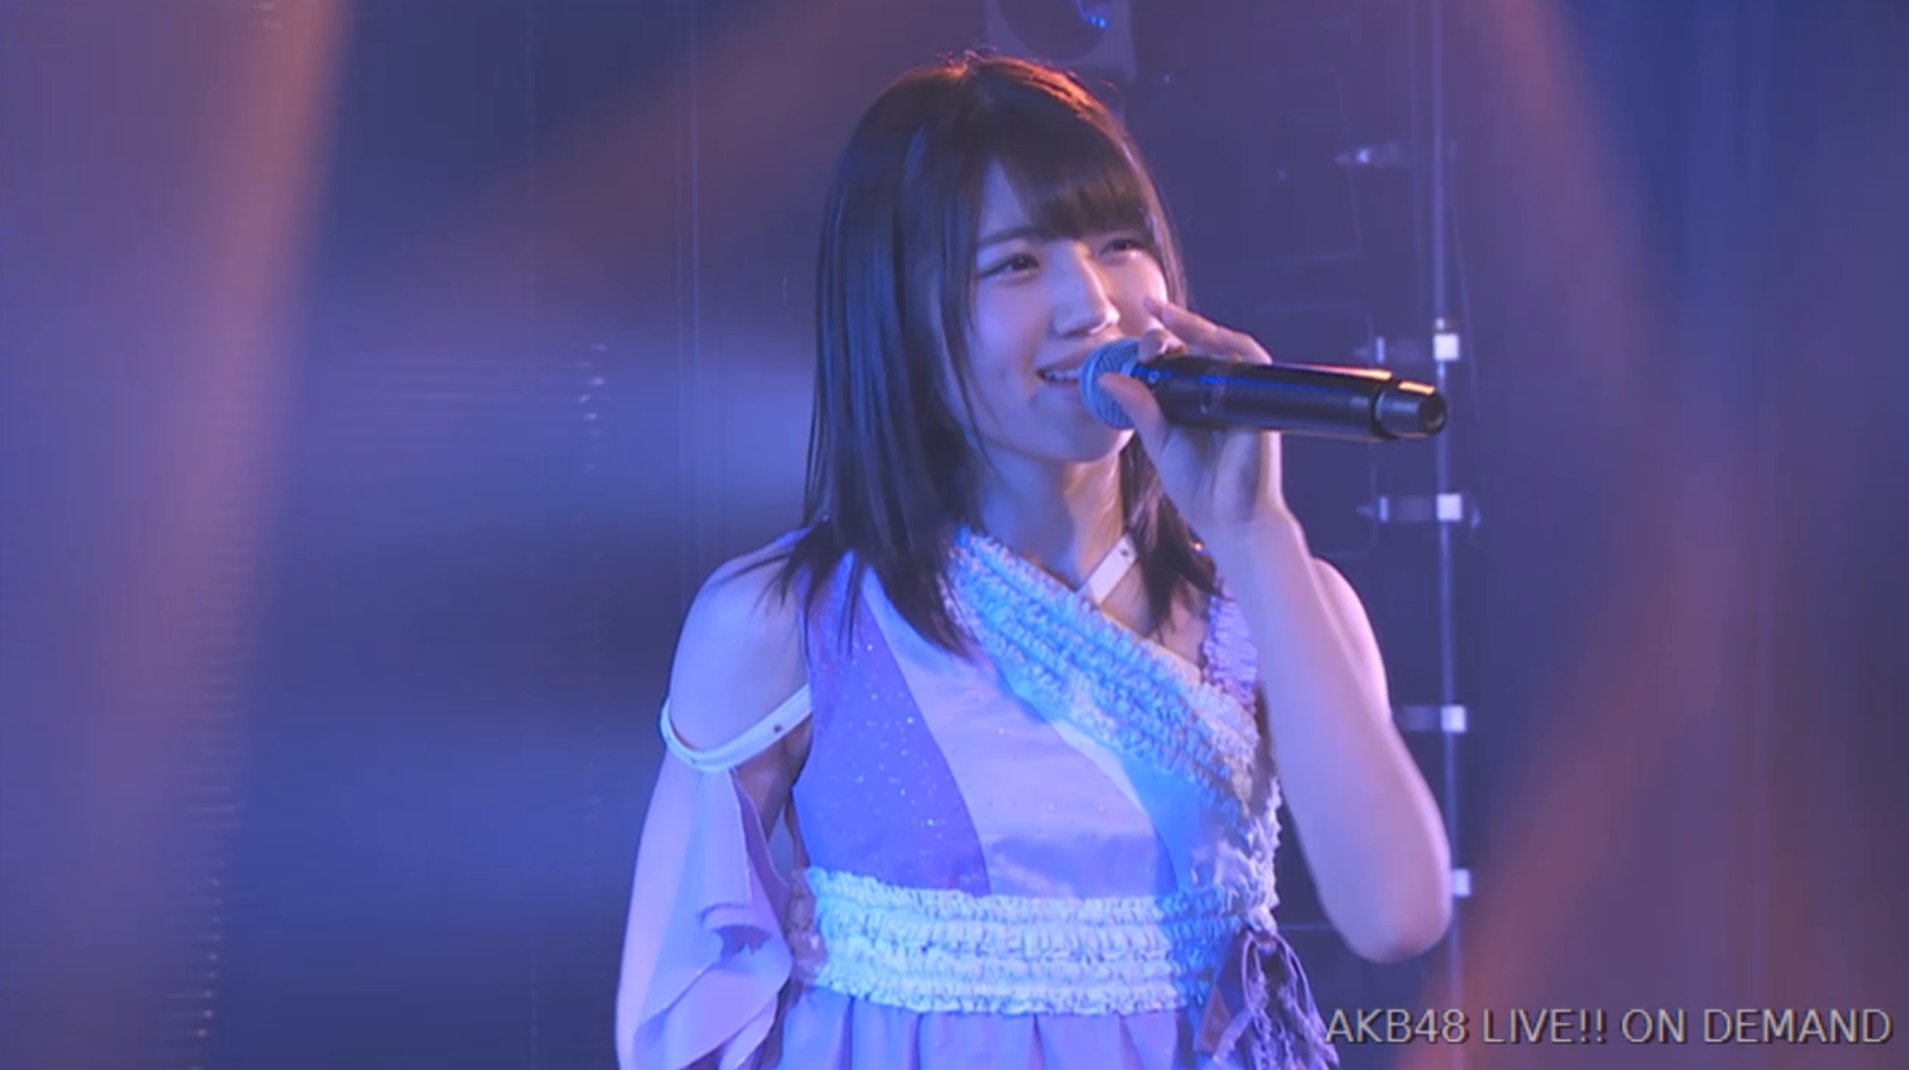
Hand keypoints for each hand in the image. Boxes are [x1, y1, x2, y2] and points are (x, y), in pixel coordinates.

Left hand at [1094, 296, 1295, 546]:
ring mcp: (1240, 394)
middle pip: (1200, 344)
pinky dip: (1228, 344)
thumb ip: (1139, 408)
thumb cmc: (1198, 487)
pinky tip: (1204, 335)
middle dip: (1175, 324)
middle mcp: (1217, 392)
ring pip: (1224, 344)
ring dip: (1197, 325)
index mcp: (1192, 400)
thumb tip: (1106, 377)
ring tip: (1167, 313)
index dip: (1157, 345)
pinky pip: (1250, 360)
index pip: (1176, 359)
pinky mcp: (1259, 401)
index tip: (1136, 345)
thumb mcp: (1159, 441)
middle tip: (1150, 310)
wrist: (1231, 519)